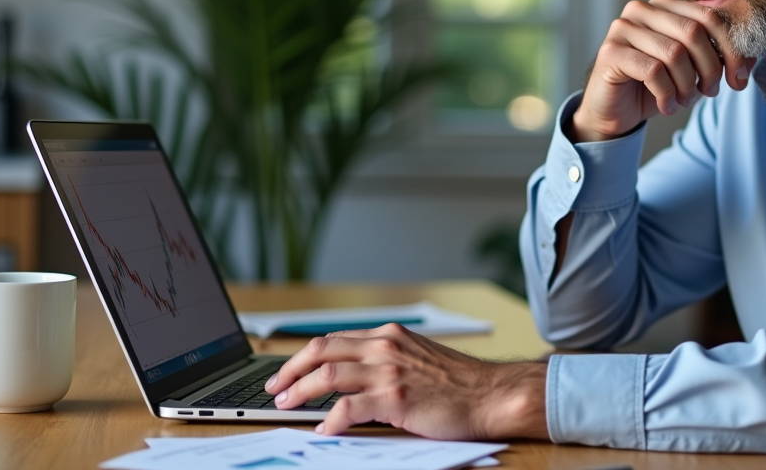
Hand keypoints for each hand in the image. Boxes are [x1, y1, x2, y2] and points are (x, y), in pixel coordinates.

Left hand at [264, 323, 548, 439]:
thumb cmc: (457, 382)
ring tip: (287, 405)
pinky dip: (330, 420)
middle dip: (291, 370)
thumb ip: (384, 360)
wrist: (489, 394)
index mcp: (388, 335)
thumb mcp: (416, 357)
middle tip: (275, 389)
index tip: (285, 373)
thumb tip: (348, 376)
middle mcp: (385, 347)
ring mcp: (390, 371)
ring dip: (301, 391)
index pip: (332, 340)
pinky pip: (349, 408)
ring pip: (328, 376)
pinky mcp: (396, 398)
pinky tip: (323, 429)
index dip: (302, 357)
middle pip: (322, 351)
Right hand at [571, 0, 755, 141]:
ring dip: (687, 85)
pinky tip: (666, 106)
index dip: (731, 48)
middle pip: (693, 32)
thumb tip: (753, 54)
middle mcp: (642, 9)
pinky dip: (666, 94)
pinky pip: (652, 70)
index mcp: (665, 5)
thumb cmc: (654, 87)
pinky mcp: (610, 51)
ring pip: (674, 53)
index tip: (739, 79)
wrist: (614, 112)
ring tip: (684, 101)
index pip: (709, 16)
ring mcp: (623, 28)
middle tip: (710, 92)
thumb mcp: (693, 71)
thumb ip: (719, 57)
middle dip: (710, 68)